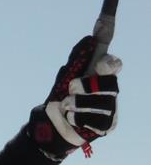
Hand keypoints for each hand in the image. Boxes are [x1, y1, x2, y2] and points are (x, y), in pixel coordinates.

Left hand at [27, 36, 120, 159]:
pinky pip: (91, 118)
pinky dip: (74, 117)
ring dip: (75, 103)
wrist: (50, 126)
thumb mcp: (64, 78)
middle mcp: (110, 92)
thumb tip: (89, 39)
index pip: (114, 65)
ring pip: (99, 102)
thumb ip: (77, 59)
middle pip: (109, 83)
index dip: (110, 63)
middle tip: (71, 88)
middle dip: (84, 85)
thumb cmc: (60, 99)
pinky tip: (71, 118)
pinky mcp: (106, 126)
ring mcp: (110, 110)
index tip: (100, 63)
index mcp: (102, 78)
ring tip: (66, 105)